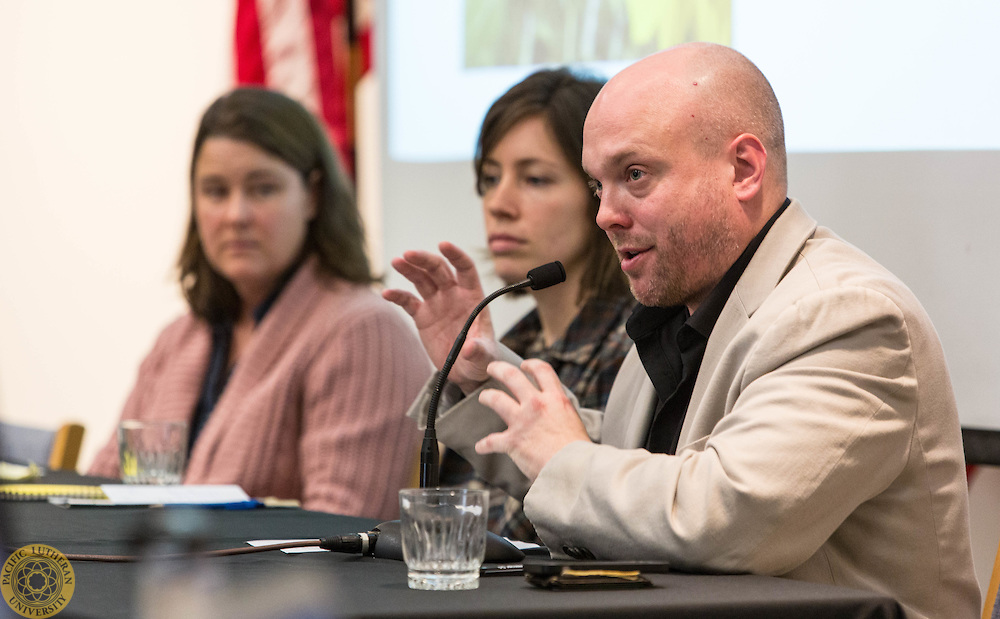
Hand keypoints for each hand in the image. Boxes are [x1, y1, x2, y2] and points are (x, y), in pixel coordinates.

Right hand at [382, 241, 498, 392]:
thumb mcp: (484, 357)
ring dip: (409, 269)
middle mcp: (454, 294)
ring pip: (422, 279)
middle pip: (438, 269)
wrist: (465, 371)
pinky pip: (408, 301)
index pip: (465, 268)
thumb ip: (479, 350)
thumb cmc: (481, 359)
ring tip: (396, 262)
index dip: (455, 255)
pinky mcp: (422, 316)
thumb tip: (470, 348)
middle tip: (408, 254)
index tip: (443, 244)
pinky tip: (386, 294)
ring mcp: (437, 303)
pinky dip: (397, 296)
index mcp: (473, 297)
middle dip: (424, 259)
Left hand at [474, 359, 590, 480]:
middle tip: (492, 368)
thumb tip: (555, 410)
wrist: (573, 469)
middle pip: (511, 376)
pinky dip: (484, 445)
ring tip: (483, 397)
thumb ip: (560, 410)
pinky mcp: (512, 441)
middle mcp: (536, 404)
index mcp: (555, 399)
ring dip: (486, 397)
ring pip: (495, 399)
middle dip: (498, 369)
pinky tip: (481, 447)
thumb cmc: (578, 450)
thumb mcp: (573, 419)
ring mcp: (522, 421)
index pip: (541, 370)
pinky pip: (491, 441)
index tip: (524, 366)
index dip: (531, 365)